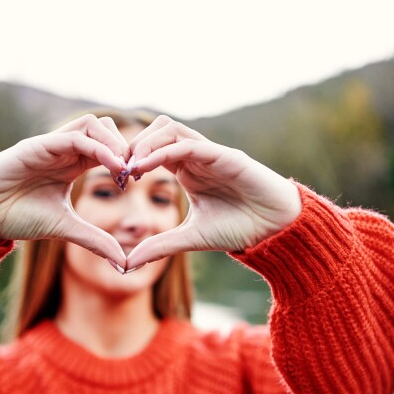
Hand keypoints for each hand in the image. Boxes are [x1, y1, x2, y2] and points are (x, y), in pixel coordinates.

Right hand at [0, 114, 130, 265]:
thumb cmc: (15, 217)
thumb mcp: (64, 228)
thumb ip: (94, 240)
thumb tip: (124, 263)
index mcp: (72, 164)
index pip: (108, 147)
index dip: (127, 159)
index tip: (137, 181)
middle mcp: (63, 149)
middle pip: (106, 128)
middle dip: (126, 147)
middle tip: (134, 173)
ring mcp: (51, 145)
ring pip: (94, 124)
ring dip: (115, 143)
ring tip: (124, 170)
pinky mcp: (37, 146)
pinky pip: (76, 137)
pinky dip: (99, 148)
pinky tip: (111, 167)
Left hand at [125, 115, 301, 269]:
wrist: (276, 230)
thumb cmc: (240, 228)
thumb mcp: (190, 239)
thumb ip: (160, 246)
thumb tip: (127, 263)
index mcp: (187, 170)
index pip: (152, 149)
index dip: (131, 158)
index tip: (116, 179)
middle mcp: (196, 156)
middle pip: (157, 130)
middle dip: (134, 144)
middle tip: (118, 168)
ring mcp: (210, 153)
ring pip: (170, 129)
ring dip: (146, 143)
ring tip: (130, 166)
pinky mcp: (224, 155)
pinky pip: (188, 145)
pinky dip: (163, 151)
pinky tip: (145, 167)